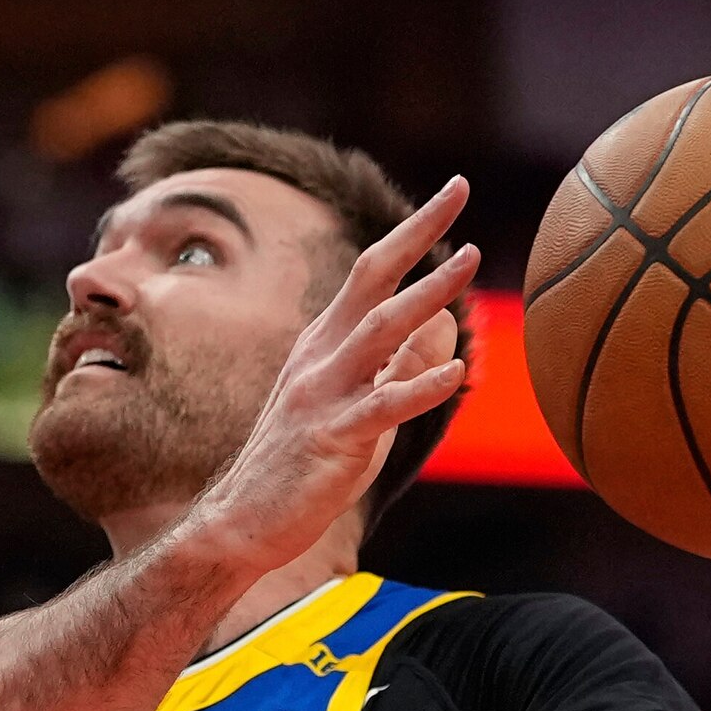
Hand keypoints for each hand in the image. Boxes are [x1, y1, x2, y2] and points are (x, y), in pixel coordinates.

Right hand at [162, 178, 480, 587]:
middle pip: (373, 279)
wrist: (241, 521)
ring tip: (469, 260)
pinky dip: (420, 387)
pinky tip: (457, 371)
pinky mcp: (332, 439)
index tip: (453, 190)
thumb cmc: (302, 464)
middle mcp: (321, 355)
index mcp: (324, 342)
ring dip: (426, 294)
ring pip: (379, 331)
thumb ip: (395, 365)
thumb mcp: (355, 402)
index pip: (372, 271)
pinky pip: (382, 407)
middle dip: (417, 232)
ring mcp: (324, 394)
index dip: (412, 230)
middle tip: (459, 189)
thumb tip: (442, 328)